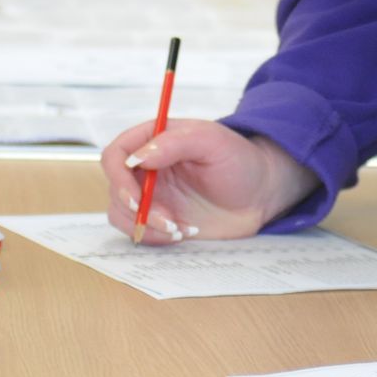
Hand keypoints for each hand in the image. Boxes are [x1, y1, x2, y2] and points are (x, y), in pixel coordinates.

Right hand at [100, 119, 317, 244]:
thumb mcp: (212, 142)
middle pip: (116, 187)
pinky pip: (139, 231)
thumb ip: (175, 143)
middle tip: (168, 220)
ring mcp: (152, 194)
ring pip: (122, 213)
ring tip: (179, 228)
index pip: (116, 154)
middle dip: (136, 209)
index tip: (136, 196)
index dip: (118, 176)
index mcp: (154, 140)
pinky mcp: (160, 218)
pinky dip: (155, 237)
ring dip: (145, 226)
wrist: (261, 194)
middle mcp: (147, 167)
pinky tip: (184, 232)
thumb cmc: (240, 160)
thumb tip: (138, 157)